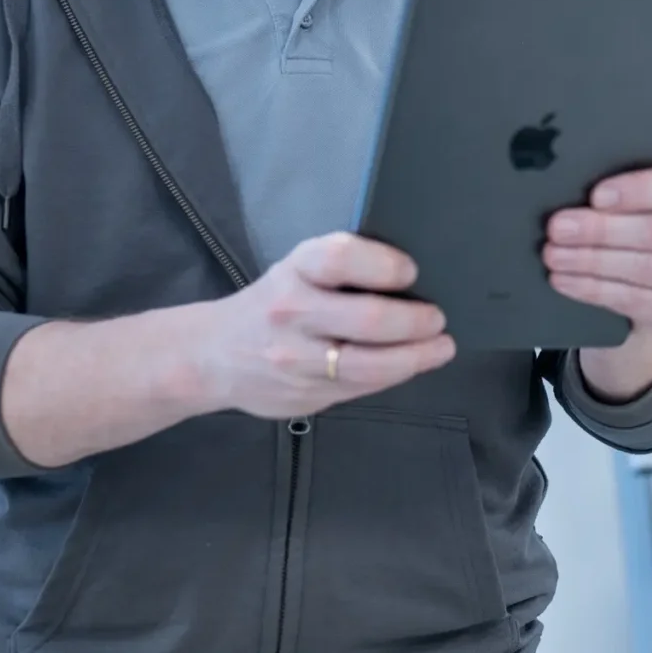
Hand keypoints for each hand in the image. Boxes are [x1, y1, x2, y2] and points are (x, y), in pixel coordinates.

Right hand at [186, 231, 455, 419]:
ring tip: (440, 348)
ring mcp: (296, 359)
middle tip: (438, 319)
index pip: (342, 257)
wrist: (211, 356)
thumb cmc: (273, 304)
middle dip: (416, 321)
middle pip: (369, 318)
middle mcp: (292, 312)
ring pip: (369, 364)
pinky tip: (410, 366)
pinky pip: (361, 387)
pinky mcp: (304, 395)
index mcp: (295, 270)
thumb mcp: (297, 272)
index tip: (412, 272)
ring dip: (416, 357)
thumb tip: (414, 281)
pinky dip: (394, 377)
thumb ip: (343, 272)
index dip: (384, 264)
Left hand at [546, 113, 651, 399]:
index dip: (638, 190)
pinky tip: (564, 279)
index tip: (596, 194)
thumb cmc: (641, 217)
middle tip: (556, 226)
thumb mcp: (646, 182)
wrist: (647, 283)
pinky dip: (592, 289)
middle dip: (599, 230)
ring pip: (640, 269)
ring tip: (551, 253)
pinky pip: (631, 300)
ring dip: (589, 261)